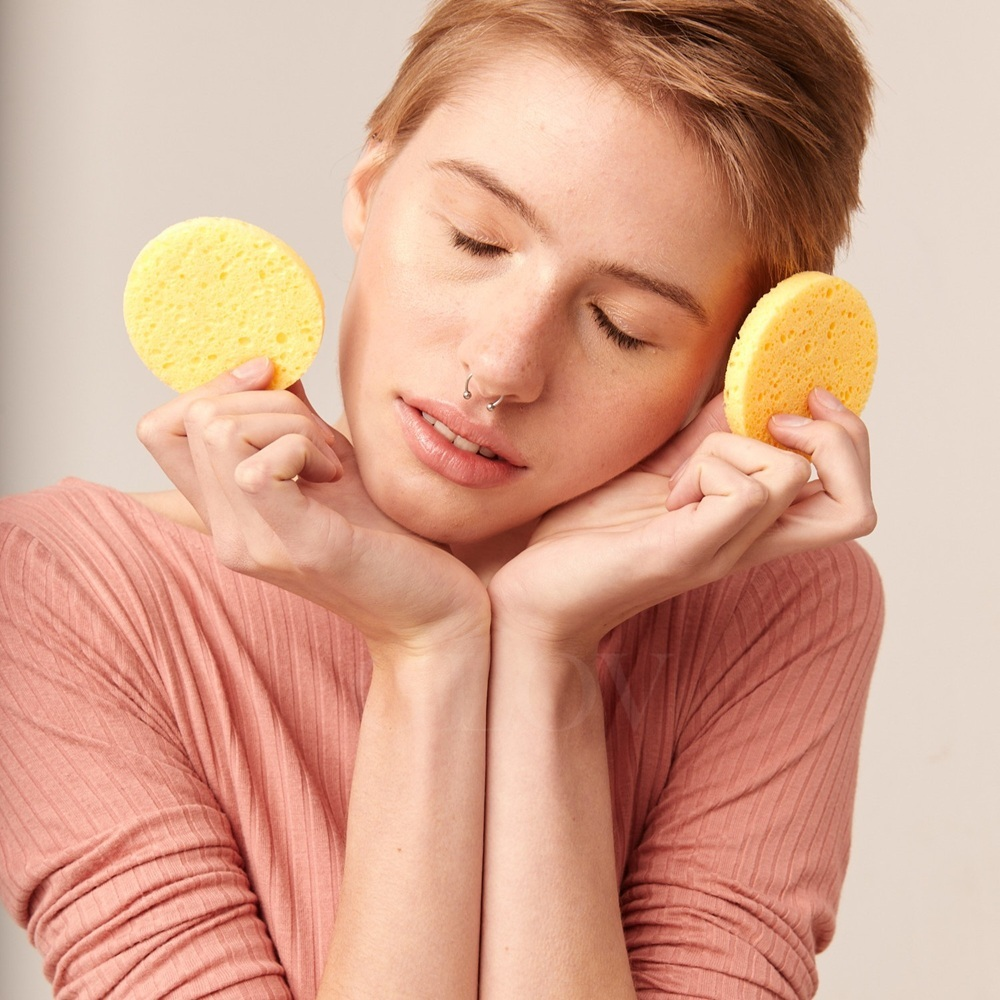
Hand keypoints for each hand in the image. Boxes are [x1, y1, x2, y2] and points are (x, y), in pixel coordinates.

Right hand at [137, 359, 489, 657]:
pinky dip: (300, 446)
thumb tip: (273, 362)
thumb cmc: (389, 539)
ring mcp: (254, 544)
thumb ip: (292, 423)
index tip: (272, 382)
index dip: (207, 387)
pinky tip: (335, 474)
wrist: (432, 613)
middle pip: (198, 415)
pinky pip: (256, 468)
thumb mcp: (330, 465)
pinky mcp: (296, 546)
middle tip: (323, 445)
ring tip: (332, 463)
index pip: (159, 429)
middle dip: (270, 403)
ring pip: (220, 429)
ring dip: (290, 424)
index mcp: (230, 512)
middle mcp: (228, 532)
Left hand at [488, 389, 874, 651]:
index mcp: (749, 524)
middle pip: (859, 506)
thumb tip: (742, 387)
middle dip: (840, 440)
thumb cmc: (591, 537)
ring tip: (682, 473)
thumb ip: (703, 437)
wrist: (537, 595)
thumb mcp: (657, 471)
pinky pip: (741, 493)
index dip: (846, 439)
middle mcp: (750, 543)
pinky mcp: (685, 552)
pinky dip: (708, 470)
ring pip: (791, 475)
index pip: (849, 497)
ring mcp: (722, 550)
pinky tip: (666, 493)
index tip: (800, 403)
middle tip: (781, 420)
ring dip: (738, 447)